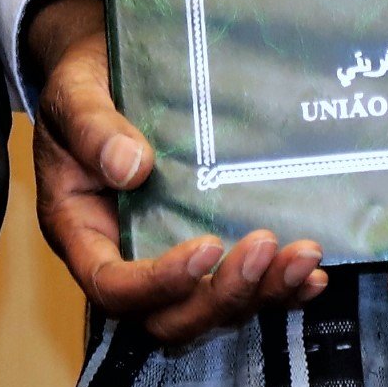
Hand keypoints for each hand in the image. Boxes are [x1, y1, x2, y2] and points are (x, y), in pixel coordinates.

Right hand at [27, 0, 324, 347]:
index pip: (114, 287)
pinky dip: (280, 291)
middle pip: (169, 318)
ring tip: (304, 255)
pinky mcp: (208, 249)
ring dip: (262, 293)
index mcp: (83, 234)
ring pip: (212, 309)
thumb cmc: (83, 87)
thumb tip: (131, 167)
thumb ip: (92, 130)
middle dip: (222, 295)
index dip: (160, 283)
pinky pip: (242, 288)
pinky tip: (313, 275)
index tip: (207, 246)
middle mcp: (125, 258)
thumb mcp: (74, 97)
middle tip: (265, 247)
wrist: (106, 69)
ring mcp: (169, 258)